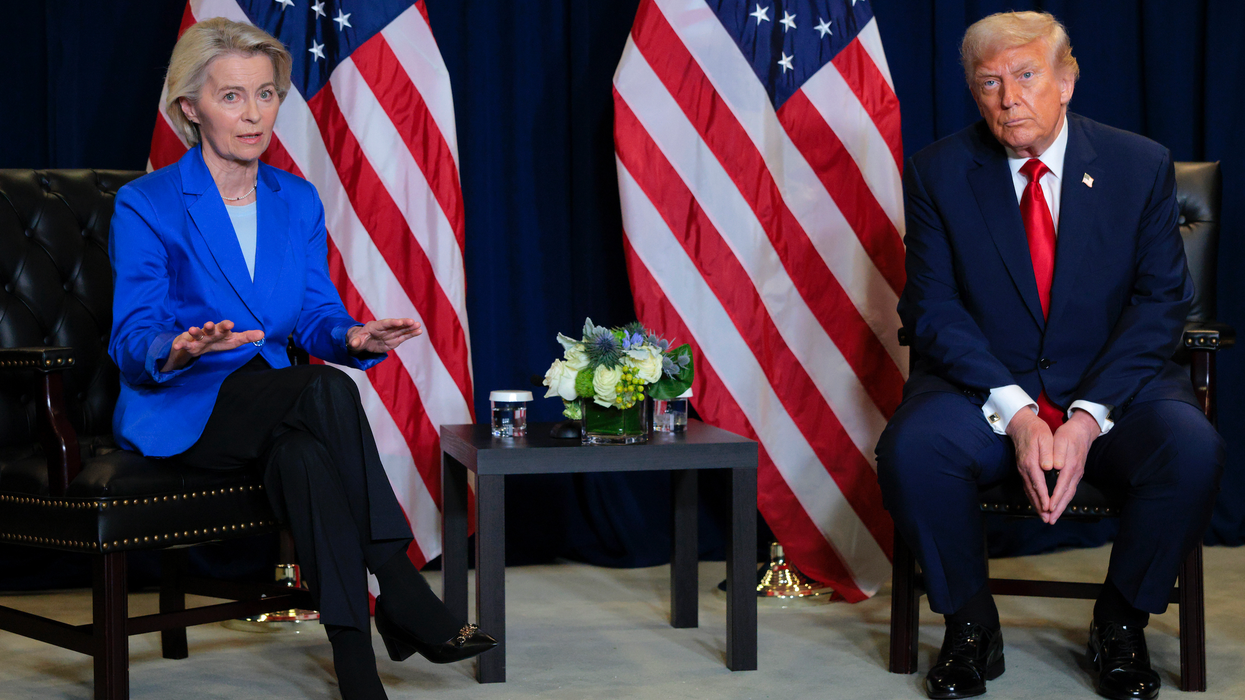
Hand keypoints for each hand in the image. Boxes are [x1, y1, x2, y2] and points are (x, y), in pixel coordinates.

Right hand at [162, 320, 263, 371]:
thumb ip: (246, 337)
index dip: (226, 326)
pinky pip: (184, 344)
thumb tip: (262, 334)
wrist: (199, 345)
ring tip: (192, 329)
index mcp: (221, 331)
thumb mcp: (233, 340)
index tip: (231, 324)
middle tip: (210, 324)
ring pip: (196, 334)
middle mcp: (209, 332)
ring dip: (194, 332)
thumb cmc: (218, 340)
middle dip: (210, 327)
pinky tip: (177, 346)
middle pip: (210, 330)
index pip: (224, 328)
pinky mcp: (188, 344)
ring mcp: (198, 338)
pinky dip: (181, 344)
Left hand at [347, 318, 422, 354]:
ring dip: (410, 328)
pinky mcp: (395, 340)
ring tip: (419, 326)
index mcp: (375, 326)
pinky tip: (418, 331)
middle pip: (395, 325)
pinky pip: (404, 336)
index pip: (384, 323)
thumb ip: (355, 341)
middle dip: (404, 323)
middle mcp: (385, 328)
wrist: (363, 342)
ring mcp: (391, 334)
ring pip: (402, 330)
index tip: (399, 322)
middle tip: (413, 322)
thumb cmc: (358, 339)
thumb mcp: (355, 340)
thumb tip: (353, 344)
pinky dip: (411, 334)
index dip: (392, 322)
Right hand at [1005, 407, 1053, 517]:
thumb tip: (1050, 467)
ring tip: (1043, 516)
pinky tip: (1036, 502)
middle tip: (1047, 519)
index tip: (1049, 508)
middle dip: (1040, 506)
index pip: (1039, 483)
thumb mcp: (1044, 437)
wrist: (1020, 424)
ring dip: (1036, 504)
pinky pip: (1027, 486)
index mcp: (1031, 462)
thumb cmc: (1035, 430)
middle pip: (1032, 491)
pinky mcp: (1022, 469)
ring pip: (1029, 490)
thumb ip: (1047, 453)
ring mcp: (1022, 469)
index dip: (1044, 497)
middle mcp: (1025, 469)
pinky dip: (1032, 497)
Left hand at [1045, 409, 1099, 523]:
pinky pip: (1069, 490)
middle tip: (1050, 521)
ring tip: (1053, 518)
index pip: (1062, 486)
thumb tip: (1056, 466)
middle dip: (1058, 509)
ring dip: (1061, 507)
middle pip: (1066, 495)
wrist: (1082, 431)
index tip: (1048, 508)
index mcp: (1070, 466)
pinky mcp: (1076, 474)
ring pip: (1069, 494)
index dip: (1055, 498)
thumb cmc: (1068, 435)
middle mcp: (1075, 473)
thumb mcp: (1061, 440)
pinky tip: (1058, 505)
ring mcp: (1077, 474)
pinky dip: (1063, 500)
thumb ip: (1058, 453)